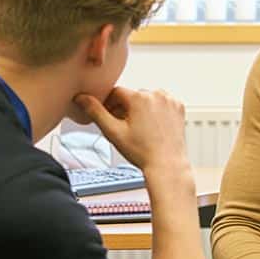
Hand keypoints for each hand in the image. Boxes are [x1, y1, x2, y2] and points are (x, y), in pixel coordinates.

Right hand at [74, 87, 188, 171]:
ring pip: (147, 99)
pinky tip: (152, 127)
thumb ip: (95, 112)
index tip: (110, 118)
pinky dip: (155, 111)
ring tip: (140, 129)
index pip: (115, 93)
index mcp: (139, 97)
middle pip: (132, 96)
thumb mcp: (113, 132)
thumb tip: (81, 98)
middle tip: (123, 128)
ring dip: (140, 109)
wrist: (167, 165)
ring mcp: (169, 100)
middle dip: (125, 108)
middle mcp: (156, 94)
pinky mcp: (178, 107)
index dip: (109, 105)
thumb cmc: (143, 152)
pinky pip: (161, 103)